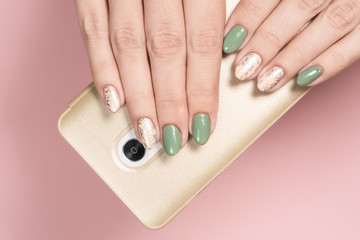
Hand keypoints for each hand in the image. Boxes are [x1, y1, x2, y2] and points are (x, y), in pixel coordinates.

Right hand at [74, 0, 224, 154]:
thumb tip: (214, 73)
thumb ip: (208, 21)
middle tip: (173, 138)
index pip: (203, 42)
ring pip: (128, 47)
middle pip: (166, 50)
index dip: (202, 89)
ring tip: (147, 130)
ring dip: (139, 96)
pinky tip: (114, 100)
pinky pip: (92, 29)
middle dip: (170, 102)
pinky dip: (102, 68)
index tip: (202, 124)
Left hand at [223, 0, 359, 90]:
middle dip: (269, 40)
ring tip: (267, 81)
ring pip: (331, 23)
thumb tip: (239, 31)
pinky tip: (305, 79)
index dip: (250, 15)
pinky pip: (358, 42)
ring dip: (295, 56)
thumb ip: (272, 2)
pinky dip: (332, 62)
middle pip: (302, 5)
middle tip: (245, 68)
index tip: (230, 41)